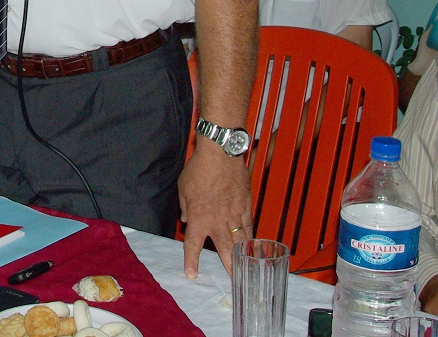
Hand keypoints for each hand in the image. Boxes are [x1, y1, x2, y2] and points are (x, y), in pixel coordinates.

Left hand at [179, 140, 252, 277]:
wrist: (220, 154)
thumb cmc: (198, 169)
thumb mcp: (183, 188)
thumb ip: (185, 206)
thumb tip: (186, 217)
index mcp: (199, 218)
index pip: (193, 245)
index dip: (192, 261)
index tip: (192, 275)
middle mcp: (217, 221)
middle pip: (225, 251)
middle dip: (229, 268)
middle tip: (235, 282)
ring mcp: (234, 214)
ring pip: (240, 241)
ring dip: (244, 257)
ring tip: (249, 270)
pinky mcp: (246, 205)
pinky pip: (249, 225)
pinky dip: (251, 237)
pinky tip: (254, 245)